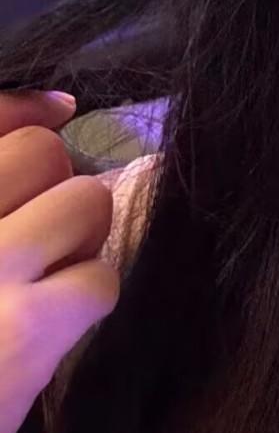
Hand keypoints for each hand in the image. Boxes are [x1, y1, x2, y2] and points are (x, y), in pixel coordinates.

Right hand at [0, 93, 119, 432]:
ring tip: (42, 281)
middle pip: (44, 153)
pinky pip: (101, 280)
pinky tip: (53, 325)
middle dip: (57, 189)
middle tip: (32, 242)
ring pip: (85, 204)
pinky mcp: (23, 329)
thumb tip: (61, 102)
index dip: (30, 111)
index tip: (57, 113)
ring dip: (81, 243)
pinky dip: (89, 300)